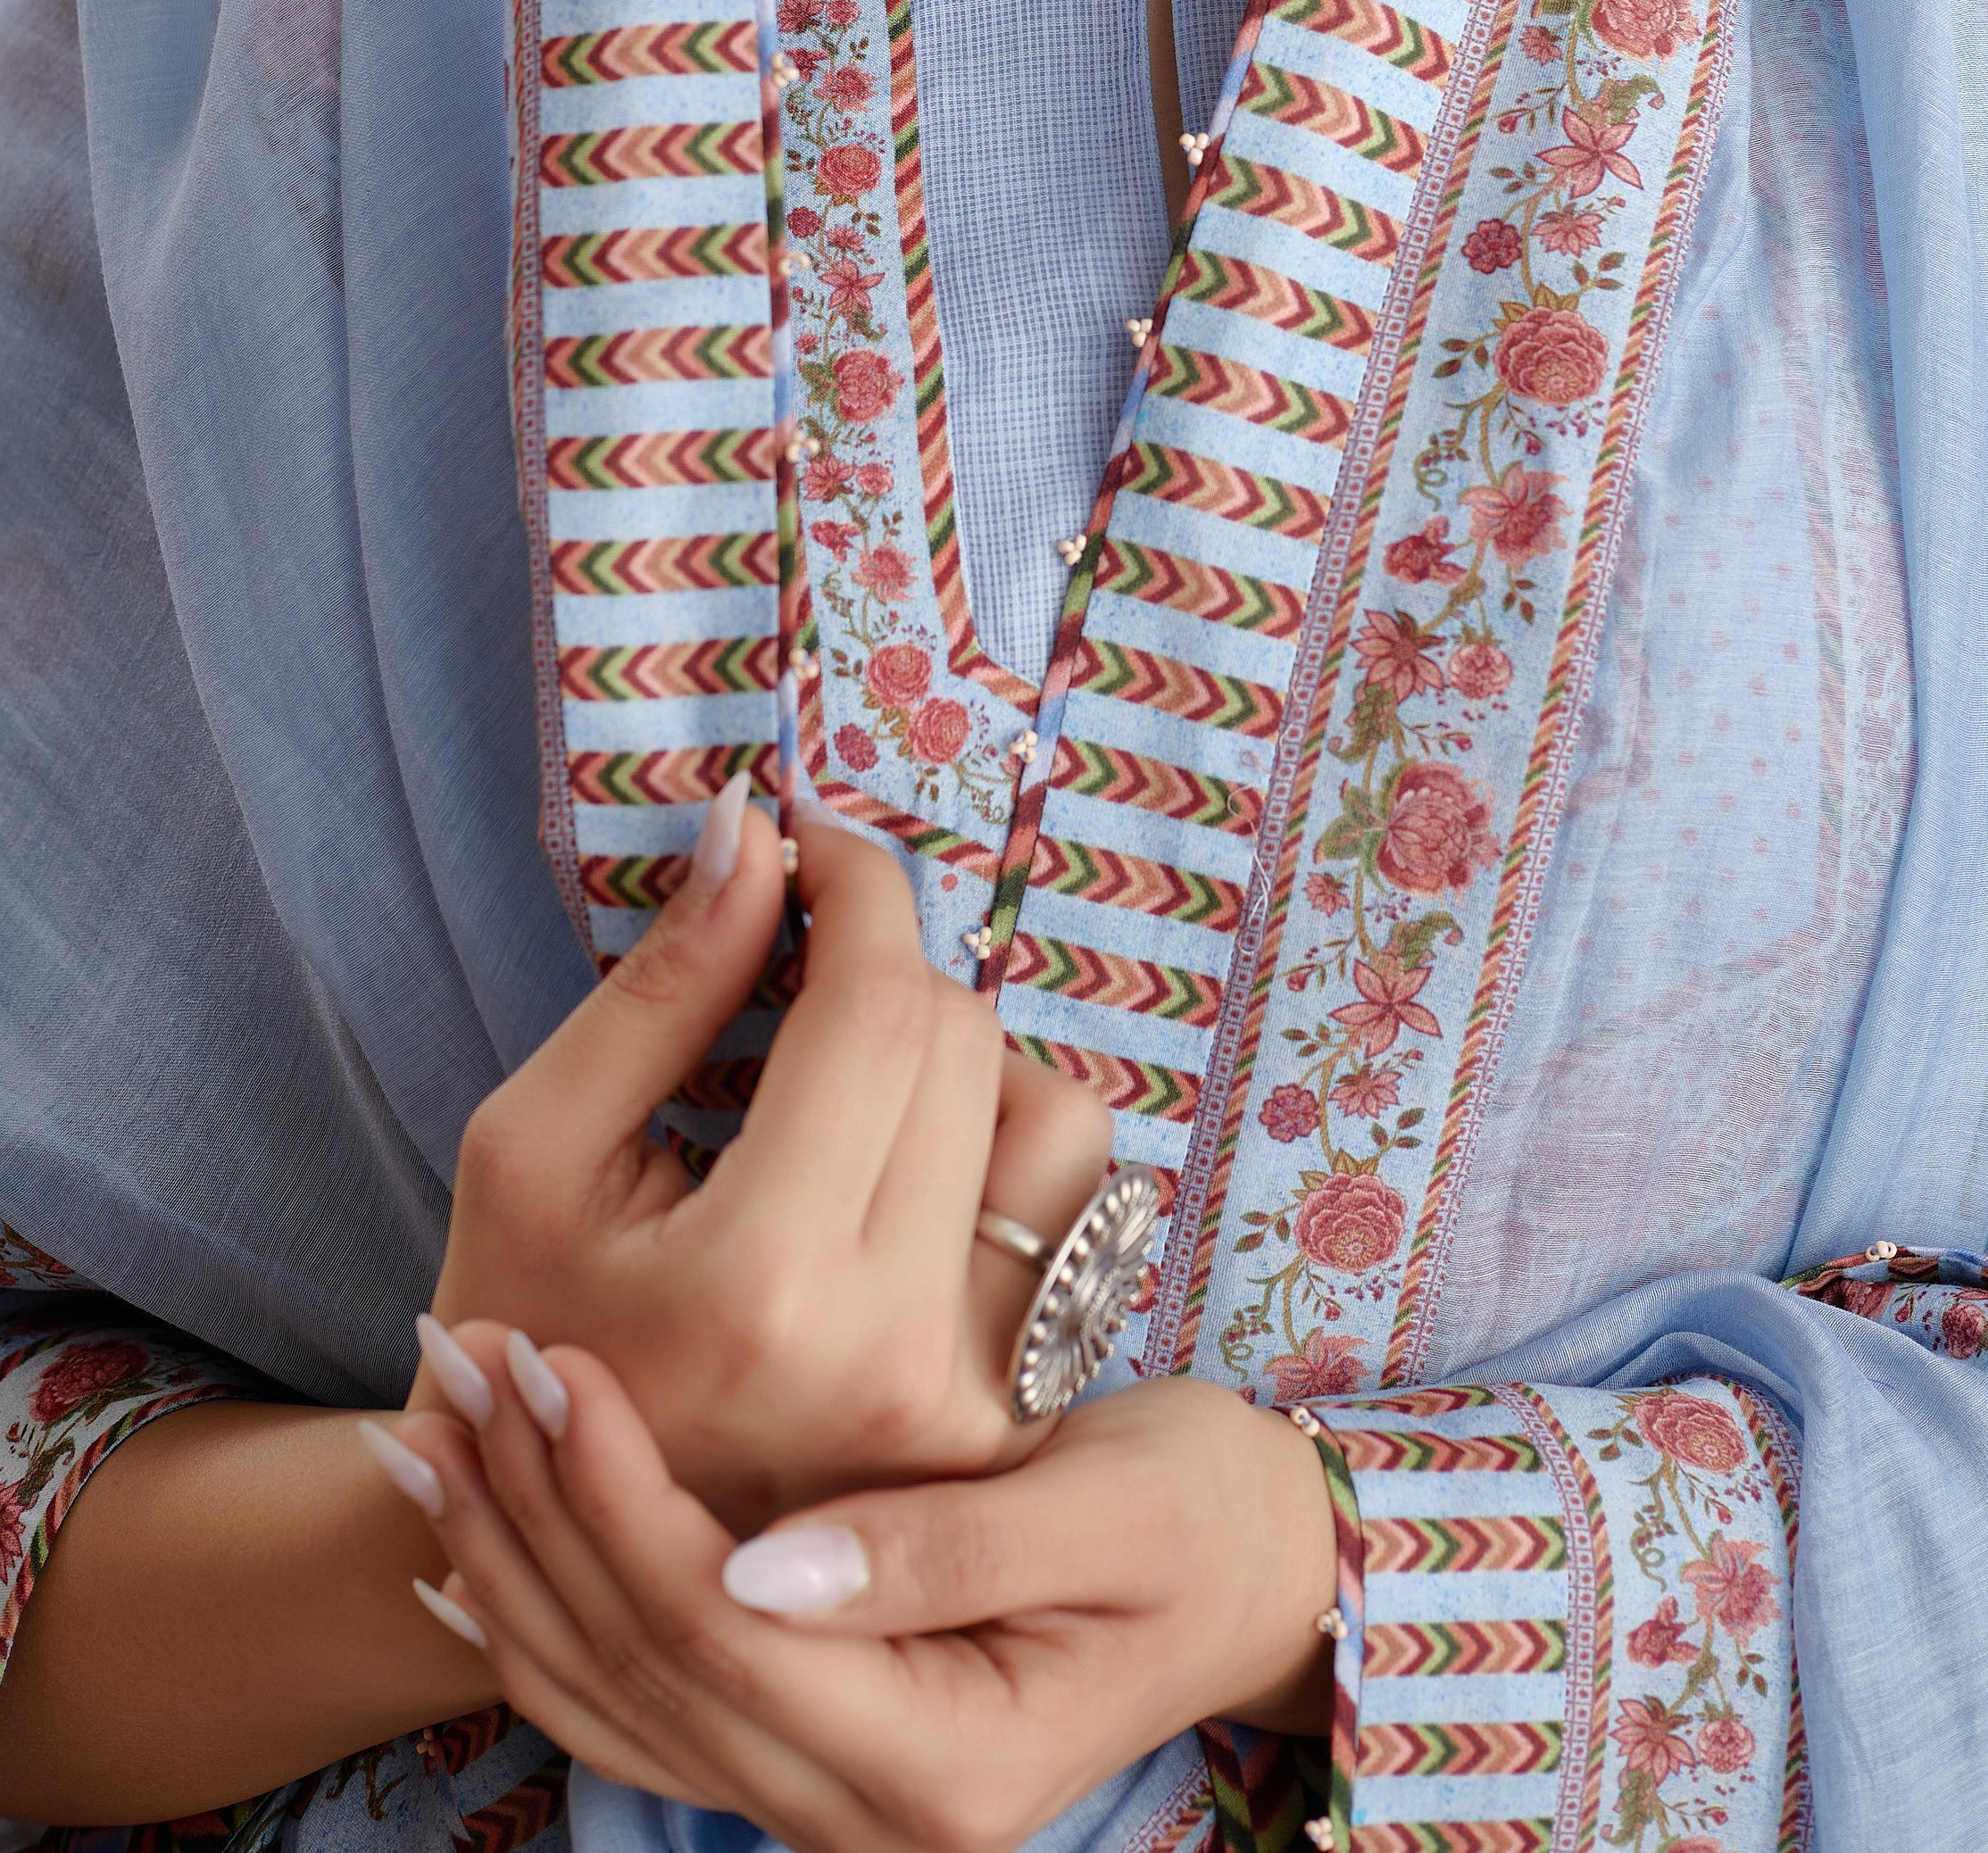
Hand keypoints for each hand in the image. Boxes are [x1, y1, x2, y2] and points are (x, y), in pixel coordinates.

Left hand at [402, 1331, 1337, 1847]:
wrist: (1259, 1578)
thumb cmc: (1207, 1516)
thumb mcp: (1111, 1511)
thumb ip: (945, 1549)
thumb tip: (763, 1565)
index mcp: (935, 1763)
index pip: (717, 1630)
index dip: (621, 1492)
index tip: (553, 1357)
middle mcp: (856, 1818)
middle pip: (638, 1668)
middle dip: (531, 1509)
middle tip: (457, 1356)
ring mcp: (820, 1804)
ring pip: (609, 1695)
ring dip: (508, 1555)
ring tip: (425, 1427)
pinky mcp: (802, 1757)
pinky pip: (633, 1708)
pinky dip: (540, 1625)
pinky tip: (469, 1552)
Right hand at [414, 790, 1109, 1525]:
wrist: (566, 1547)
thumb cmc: (523, 1332)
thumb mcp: (534, 1149)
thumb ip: (660, 985)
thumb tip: (758, 831)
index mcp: (762, 1287)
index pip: (880, 1006)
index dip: (856, 887)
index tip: (810, 842)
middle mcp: (896, 1354)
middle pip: (963, 1043)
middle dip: (885, 970)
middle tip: (800, 971)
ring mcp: (973, 1403)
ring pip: (1055, 1118)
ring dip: (964, 1061)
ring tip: (855, 1089)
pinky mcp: (1017, 1422)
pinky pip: (1073, 1217)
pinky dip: (1002, 1155)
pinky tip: (905, 1176)